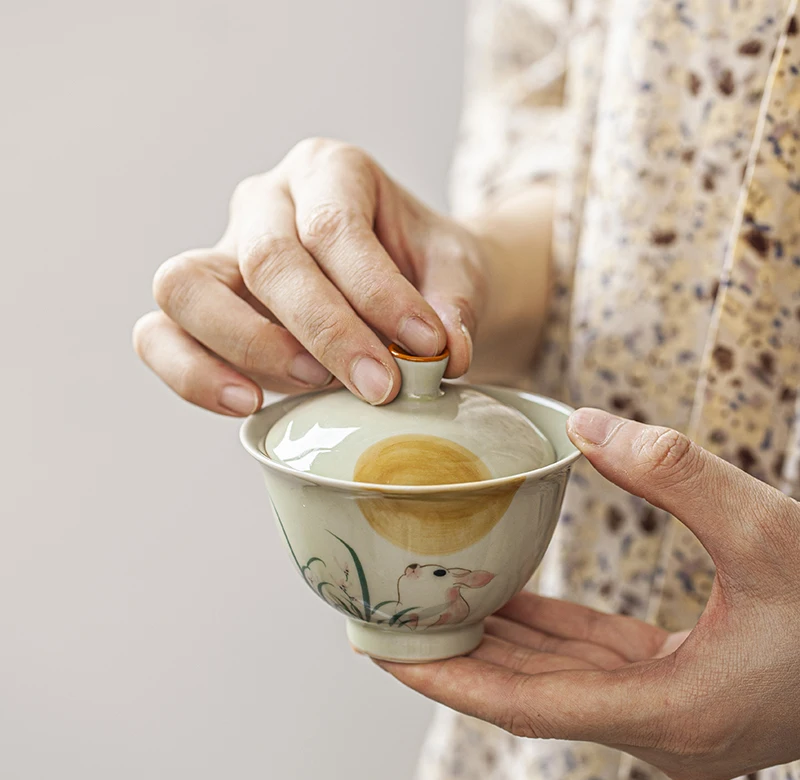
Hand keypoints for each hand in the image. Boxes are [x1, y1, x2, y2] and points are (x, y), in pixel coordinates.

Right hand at [133, 138, 486, 414]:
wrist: (403, 284)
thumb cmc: (425, 272)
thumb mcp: (456, 273)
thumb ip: (453, 305)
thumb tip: (447, 352)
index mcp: (328, 172)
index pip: (334, 226)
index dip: (378, 293)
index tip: (426, 350)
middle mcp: (265, 203)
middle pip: (267, 257)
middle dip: (326, 331)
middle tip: (379, 386)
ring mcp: (222, 253)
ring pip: (185, 287)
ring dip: (248, 346)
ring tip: (310, 386)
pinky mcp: (200, 310)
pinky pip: (159, 335)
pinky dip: (193, 374)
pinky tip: (249, 404)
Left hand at [375, 409, 799, 779]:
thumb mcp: (769, 530)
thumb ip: (675, 474)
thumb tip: (591, 427)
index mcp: (677, 711)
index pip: (530, 705)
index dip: (451, 677)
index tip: (384, 652)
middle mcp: (665, 727)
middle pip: (530, 694)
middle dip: (456, 656)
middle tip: (384, 618)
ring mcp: (673, 715)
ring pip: (558, 678)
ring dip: (497, 641)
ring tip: (432, 600)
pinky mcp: (681, 688)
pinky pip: (592, 660)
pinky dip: (546, 632)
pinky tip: (508, 595)